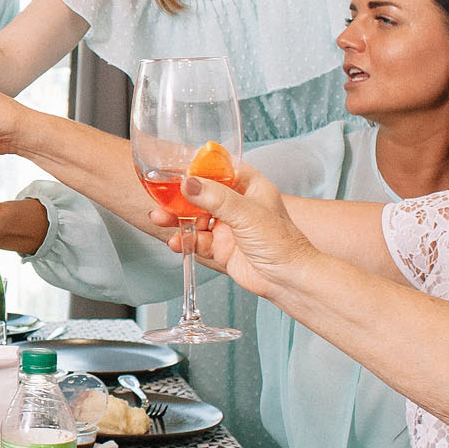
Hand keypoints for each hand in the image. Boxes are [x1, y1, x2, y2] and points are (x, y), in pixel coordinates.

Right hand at [165, 163, 318, 293]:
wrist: (287, 280)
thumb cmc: (281, 242)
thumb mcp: (246, 213)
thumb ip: (215, 197)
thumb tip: (188, 183)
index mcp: (248, 186)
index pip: (218, 168)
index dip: (196, 167)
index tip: (173, 167)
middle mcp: (237, 204)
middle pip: (201, 193)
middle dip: (179, 196)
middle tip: (160, 197)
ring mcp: (228, 226)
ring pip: (194, 217)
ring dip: (176, 218)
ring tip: (160, 218)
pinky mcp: (221, 247)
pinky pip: (196, 240)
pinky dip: (183, 240)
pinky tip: (176, 241)